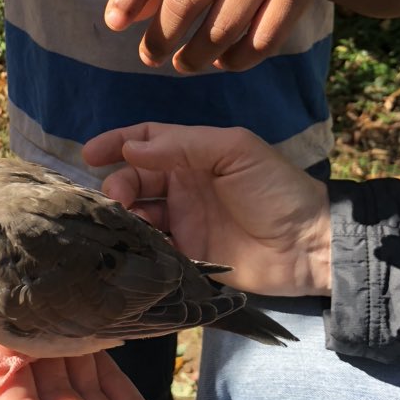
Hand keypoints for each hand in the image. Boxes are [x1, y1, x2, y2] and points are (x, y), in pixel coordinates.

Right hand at [83, 123, 331, 296]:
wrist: (309, 245)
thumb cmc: (276, 189)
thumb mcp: (234, 152)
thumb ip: (184, 145)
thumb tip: (133, 148)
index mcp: (195, 155)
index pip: (147, 141)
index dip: (117, 143)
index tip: (90, 154)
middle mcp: (184, 186)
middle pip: (136, 179)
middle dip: (118, 184)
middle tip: (115, 198)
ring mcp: (185, 222)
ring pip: (139, 215)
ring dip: (124, 216)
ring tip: (121, 223)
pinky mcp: (188, 257)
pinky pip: (153, 250)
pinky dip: (139, 248)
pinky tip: (132, 249)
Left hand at [104, 0, 336, 72]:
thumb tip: (119, 18)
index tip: (114, 24)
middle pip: (185, 0)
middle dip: (160, 38)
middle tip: (149, 58)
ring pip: (221, 30)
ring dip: (194, 57)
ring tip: (183, 63)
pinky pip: (258, 44)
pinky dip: (234, 62)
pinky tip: (222, 60)